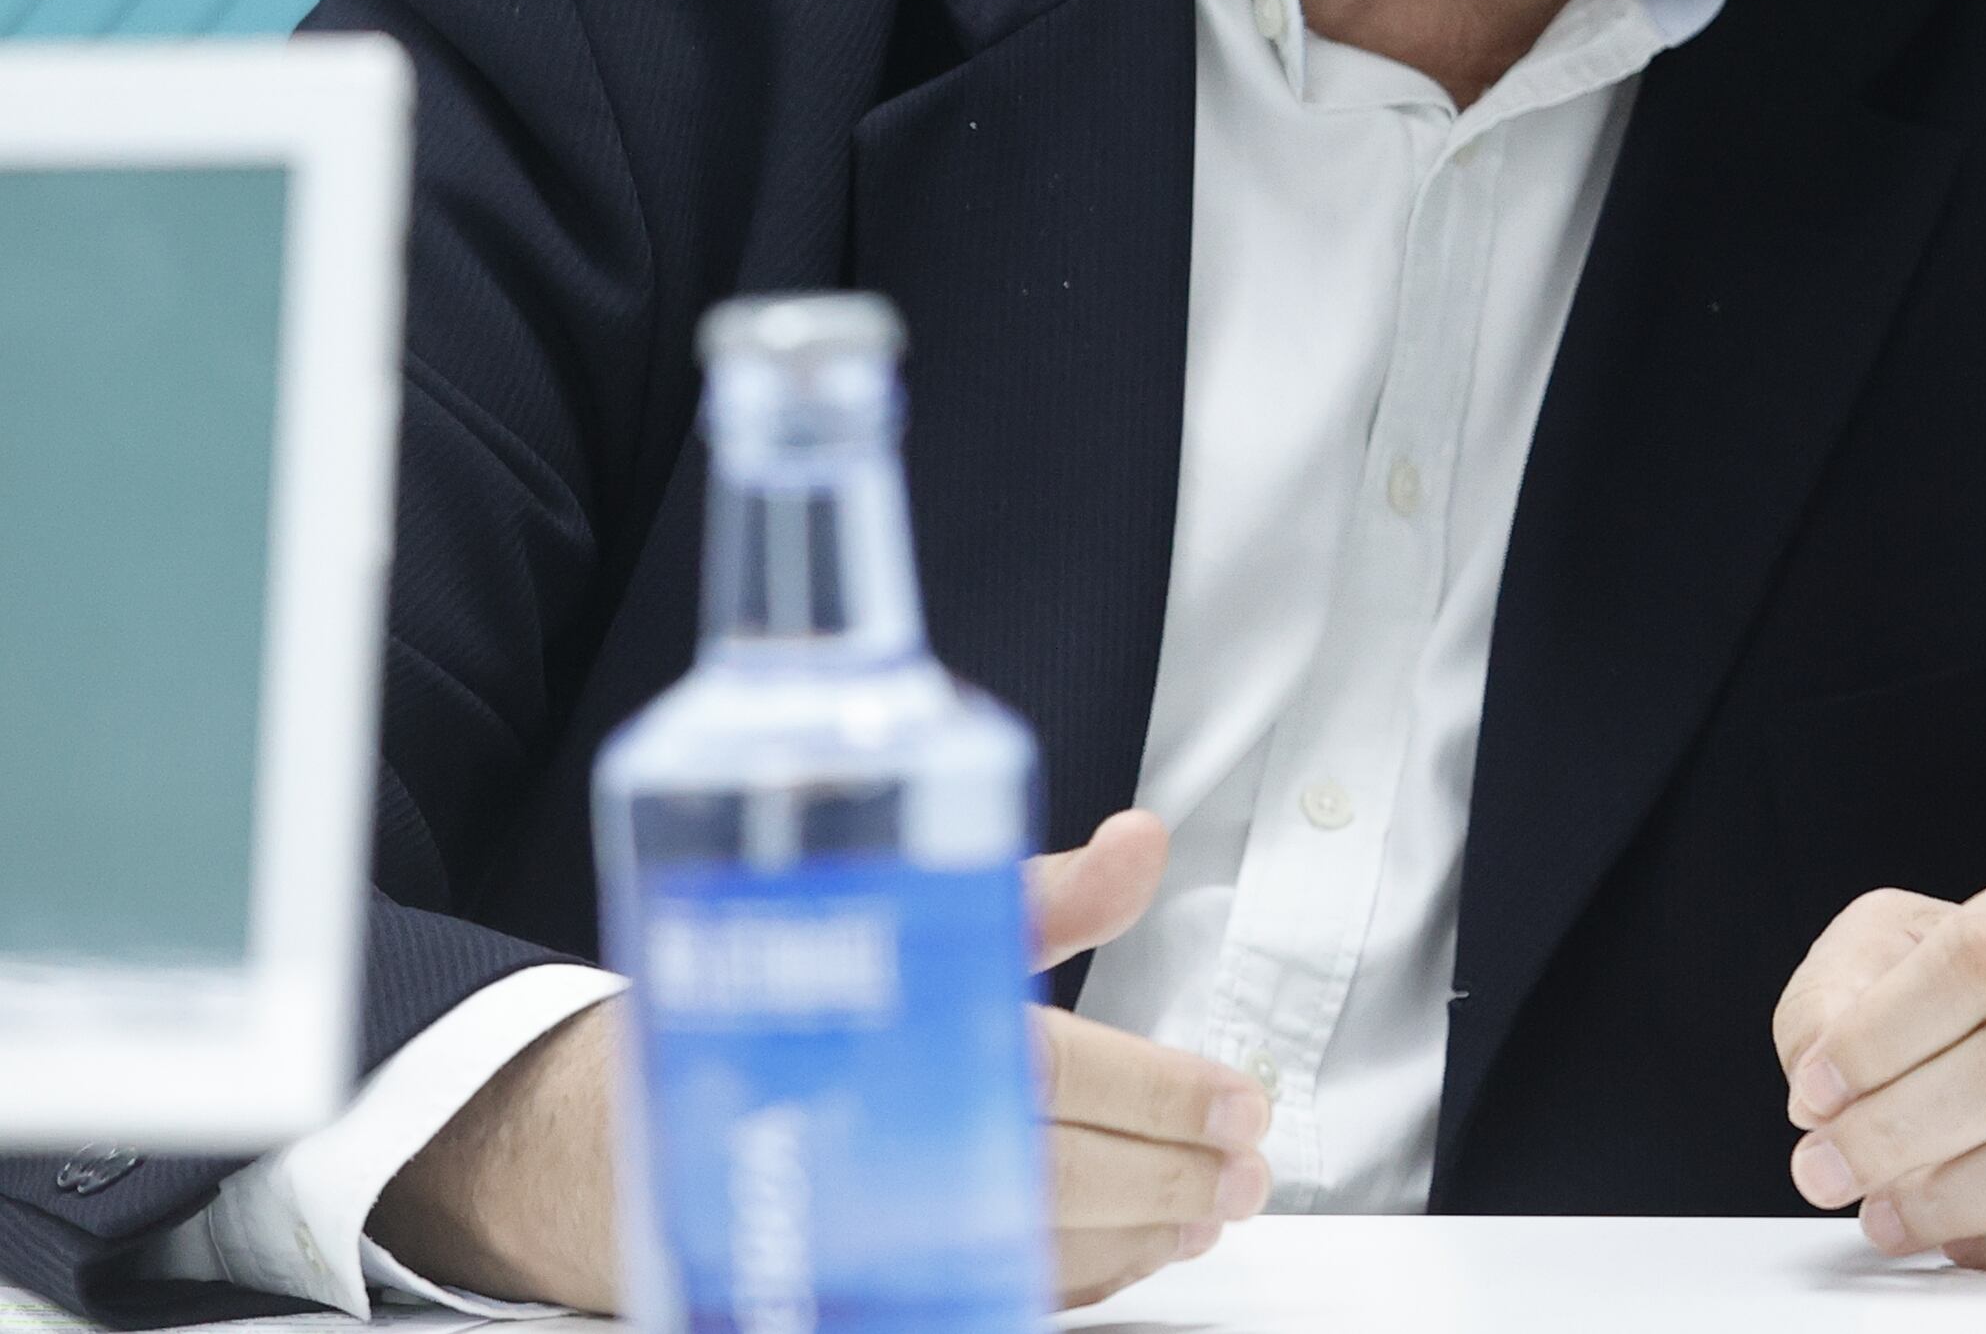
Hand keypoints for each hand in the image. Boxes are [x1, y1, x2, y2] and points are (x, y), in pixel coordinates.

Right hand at [371, 808, 1270, 1314]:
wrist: (595, 1128)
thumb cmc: (764, 1015)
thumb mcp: (904, 919)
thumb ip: (1037, 895)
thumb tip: (1140, 843)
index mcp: (891, 1041)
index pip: (1055, 1072)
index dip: (1162, 1094)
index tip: (1239, 1104)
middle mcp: (875, 1143)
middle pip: (1054, 1174)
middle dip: (1169, 1176)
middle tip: (1243, 1170)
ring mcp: (857, 1231)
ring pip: (1023, 1249)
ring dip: (1132, 1239)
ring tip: (1202, 1216)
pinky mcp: (842, 1287)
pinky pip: (972, 1298)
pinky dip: (1060, 1282)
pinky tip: (1118, 1262)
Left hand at [1774, 860, 1985, 1267]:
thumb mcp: (1932, 953)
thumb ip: (1854, 988)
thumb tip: (1817, 1072)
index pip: (1979, 955)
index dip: (1882, 1031)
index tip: (1813, 1091)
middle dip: (1899, 1129)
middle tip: (1826, 1172)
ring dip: (1951, 1198)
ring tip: (1883, 1216)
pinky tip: (1967, 1239)